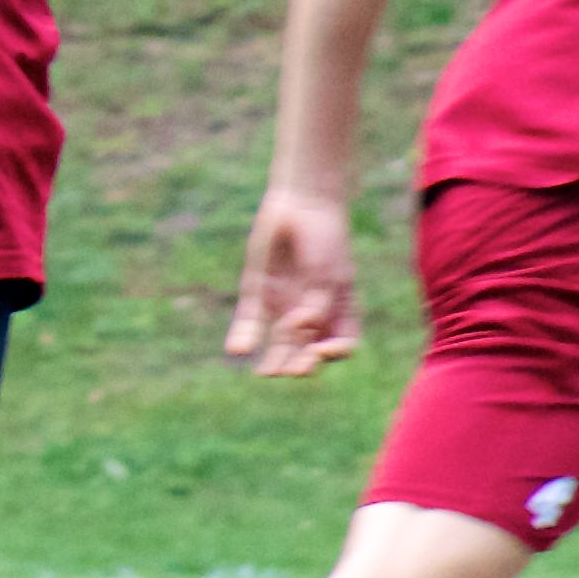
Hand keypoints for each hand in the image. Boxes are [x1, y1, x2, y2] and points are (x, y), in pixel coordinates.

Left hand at [225, 186, 360, 377]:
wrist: (301, 205)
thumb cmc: (325, 241)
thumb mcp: (327, 276)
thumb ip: (316, 306)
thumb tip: (298, 332)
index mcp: (339, 309)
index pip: (341, 344)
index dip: (334, 354)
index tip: (321, 349)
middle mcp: (311, 311)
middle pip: (307, 350)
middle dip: (301, 364)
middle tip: (292, 370)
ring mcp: (284, 303)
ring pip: (279, 343)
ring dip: (275, 360)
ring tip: (266, 372)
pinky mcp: (257, 292)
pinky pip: (249, 321)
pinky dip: (244, 336)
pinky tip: (237, 350)